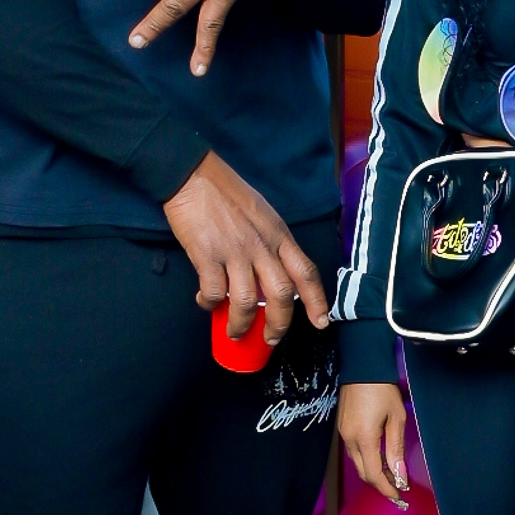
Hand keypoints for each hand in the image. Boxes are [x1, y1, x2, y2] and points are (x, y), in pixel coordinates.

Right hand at [163, 151, 327, 342]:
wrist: (194, 175)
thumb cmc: (228, 193)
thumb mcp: (264, 214)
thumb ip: (272, 242)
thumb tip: (274, 271)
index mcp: (279, 236)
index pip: (306, 272)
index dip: (317, 301)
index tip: (320, 322)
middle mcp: (262, 247)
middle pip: (281, 295)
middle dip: (279, 325)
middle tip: (271, 339)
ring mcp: (235, 252)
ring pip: (247, 302)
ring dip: (241, 324)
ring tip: (235, 332)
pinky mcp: (207, 256)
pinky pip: (214, 292)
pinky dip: (210, 304)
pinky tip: (206, 302)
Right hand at [339, 383, 408, 504]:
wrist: (362, 366)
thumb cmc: (383, 389)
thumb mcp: (397, 418)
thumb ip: (396, 448)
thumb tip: (399, 474)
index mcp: (364, 438)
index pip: (373, 474)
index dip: (387, 488)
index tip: (400, 497)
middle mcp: (350, 439)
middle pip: (364, 472)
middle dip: (380, 484)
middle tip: (398, 490)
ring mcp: (344, 434)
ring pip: (358, 463)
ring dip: (373, 473)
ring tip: (392, 477)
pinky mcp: (343, 428)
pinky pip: (354, 452)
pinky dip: (367, 461)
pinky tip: (380, 461)